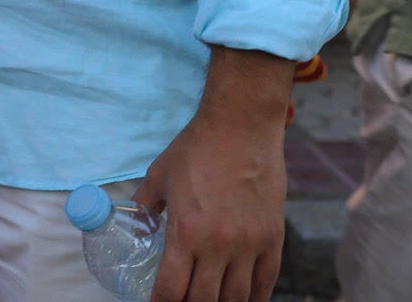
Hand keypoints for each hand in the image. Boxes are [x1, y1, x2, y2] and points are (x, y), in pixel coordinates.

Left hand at [140, 49, 291, 301]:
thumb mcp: (159, 175)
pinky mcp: (273, 239)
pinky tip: (243, 300)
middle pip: (203, 301)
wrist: (241, 127)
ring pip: (236, 298)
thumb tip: (138, 225)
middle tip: (181, 301)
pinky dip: (254, 298)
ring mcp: (250, 245)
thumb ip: (146, 205)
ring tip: (208, 300)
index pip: (172, 289)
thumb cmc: (196, 149)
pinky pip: (266, 283)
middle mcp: (218, 246)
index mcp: (185, 232)